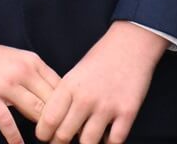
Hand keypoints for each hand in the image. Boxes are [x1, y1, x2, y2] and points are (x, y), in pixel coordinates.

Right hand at [0, 18, 60, 143]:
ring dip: (42, 130)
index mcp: (33, 62)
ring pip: (35, 110)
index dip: (69, 106)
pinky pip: (6, 121)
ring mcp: (6, 84)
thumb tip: (51, 96)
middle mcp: (24, 71)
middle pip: (52, 101)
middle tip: (63, 138)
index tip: (72, 121)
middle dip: (59, 121)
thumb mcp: (16, 59)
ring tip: (47, 142)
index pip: (61, 87)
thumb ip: (33, 75)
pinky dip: (14, 137)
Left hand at [36, 22, 166, 143]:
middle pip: (64, 136)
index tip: (47, 136)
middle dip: (61, 142)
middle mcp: (86, 97)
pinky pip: (114, 141)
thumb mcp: (76, 73)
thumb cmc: (102, 57)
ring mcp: (108, 106)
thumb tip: (53, 124)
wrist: (132, 42)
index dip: (44, 134)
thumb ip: (65, 98)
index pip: (48, 121)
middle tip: (64, 140)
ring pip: (87, 143)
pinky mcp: (128, 111)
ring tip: (86, 136)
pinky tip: (106, 135)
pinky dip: (108, 142)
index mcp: (70, 85)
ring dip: (85, 143)